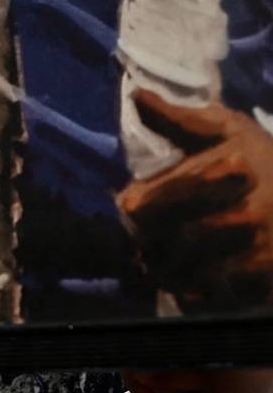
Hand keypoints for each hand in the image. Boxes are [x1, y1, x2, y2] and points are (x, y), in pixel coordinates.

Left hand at [120, 91, 272, 310]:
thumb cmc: (261, 163)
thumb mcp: (228, 133)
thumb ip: (180, 121)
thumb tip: (137, 95)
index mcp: (231, 167)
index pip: (151, 200)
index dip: (134, 207)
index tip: (131, 206)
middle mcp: (246, 212)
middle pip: (163, 238)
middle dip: (146, 241)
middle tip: (143, 240)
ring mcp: (258, 251)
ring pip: (181, 270)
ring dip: (162, 268)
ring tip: (160, 259)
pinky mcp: (265, 283)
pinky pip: (205, 297)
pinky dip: (188, 292)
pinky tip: (189, 279)